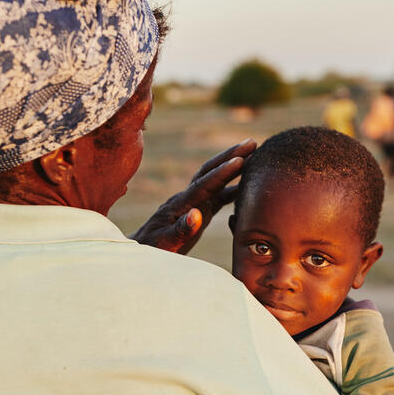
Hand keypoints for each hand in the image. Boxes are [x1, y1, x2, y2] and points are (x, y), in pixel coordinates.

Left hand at [131, 140, 255, 253]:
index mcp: (180, 205)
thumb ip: (181, 230)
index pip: (204, 184)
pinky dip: (232, 187)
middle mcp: (187, 199)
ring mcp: (192, 203)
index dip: (223, 172)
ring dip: (233, 166)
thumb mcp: (165, 244)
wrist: (139, 252)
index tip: (241, 160)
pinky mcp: (196, 211)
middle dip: (230, 156)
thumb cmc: (152, 250)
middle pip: (210, 171)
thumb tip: (196, 215)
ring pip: (215, 179)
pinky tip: (247, 186)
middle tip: (252, 142)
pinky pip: (217, 194)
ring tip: (254, 154)